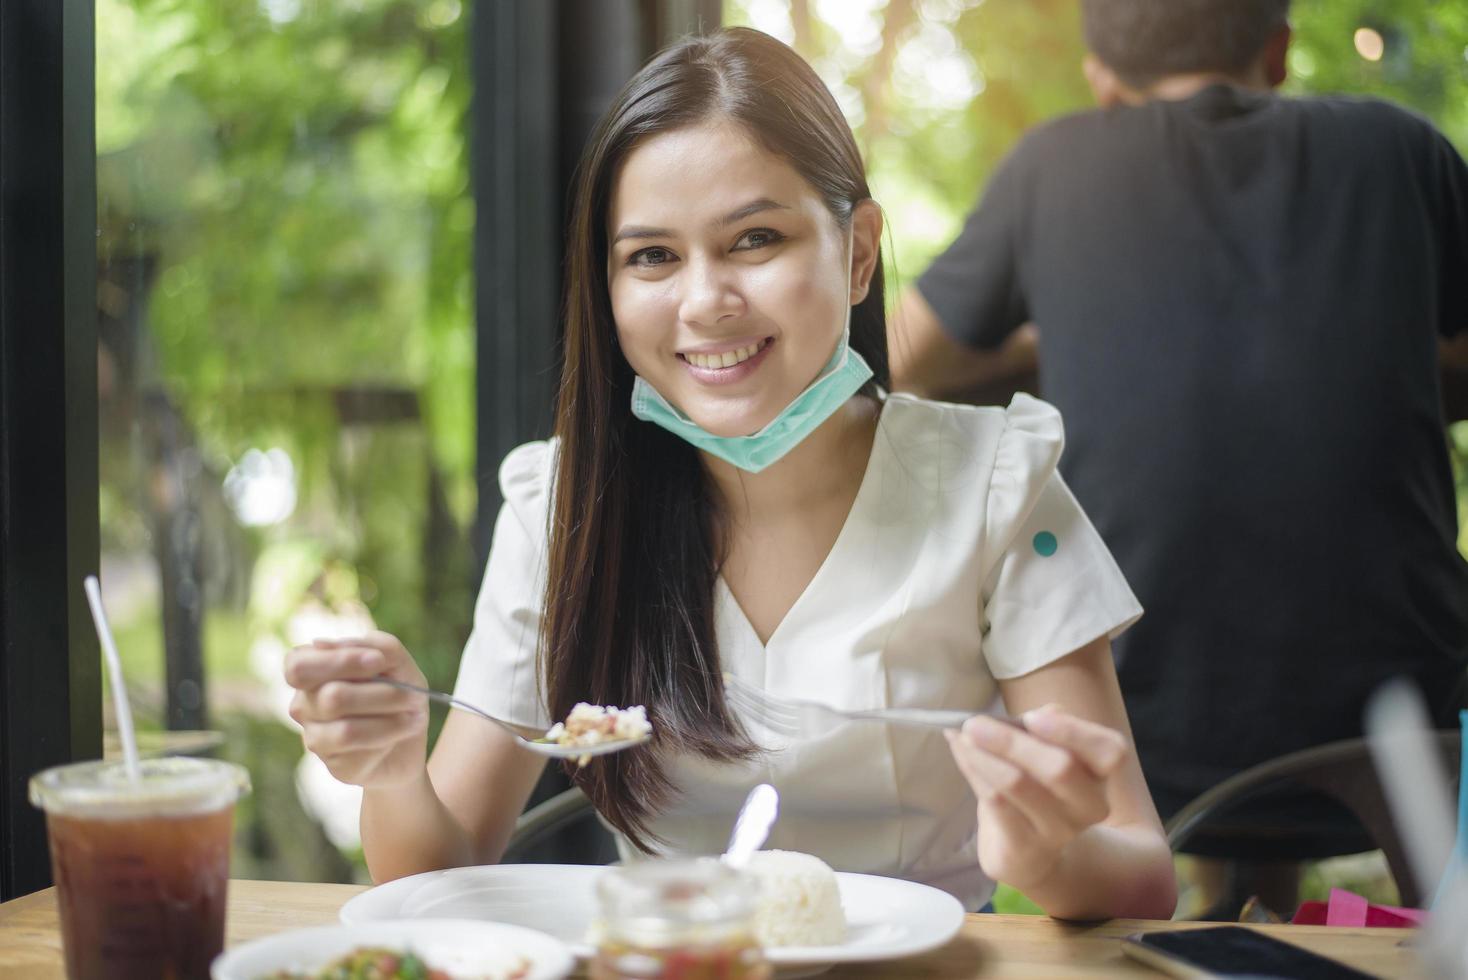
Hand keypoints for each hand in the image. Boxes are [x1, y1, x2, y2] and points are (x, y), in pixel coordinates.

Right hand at [284, 630, 429, 789]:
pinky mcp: (336, 766)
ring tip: (414, 714)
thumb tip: (323, 643)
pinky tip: (401, 732)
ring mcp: (315, 738)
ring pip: (347, 730)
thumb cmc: (398, 692)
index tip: (377, 661)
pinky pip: (362, 752)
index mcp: (311, 672)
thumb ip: (375, 646)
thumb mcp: (399, 663)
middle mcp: (304, 705)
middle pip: (331, 697)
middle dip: (381, 694)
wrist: (413, 737)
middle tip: (411, 693)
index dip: (339, 661)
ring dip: (392, 718)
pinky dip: (392, 736)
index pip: (298, 665)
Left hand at [945, 705, 1128, 891]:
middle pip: (1060, 768)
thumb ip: (1047, 728)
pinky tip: (961, 754)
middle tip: (974, 723)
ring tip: (961, 736)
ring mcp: (1060, 831)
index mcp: (1101, 775)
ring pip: (1019, 784)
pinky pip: (996, 803)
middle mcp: (1089, 806)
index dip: (1074, 731)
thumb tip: (1034, 716)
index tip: (1032, 717)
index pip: (1111, 752)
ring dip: (984, 756)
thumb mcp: (1048, 753)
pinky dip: (973, 772)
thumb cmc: (1038, 789)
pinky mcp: (1025, 848)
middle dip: (1011, 741)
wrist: (1030, 852)